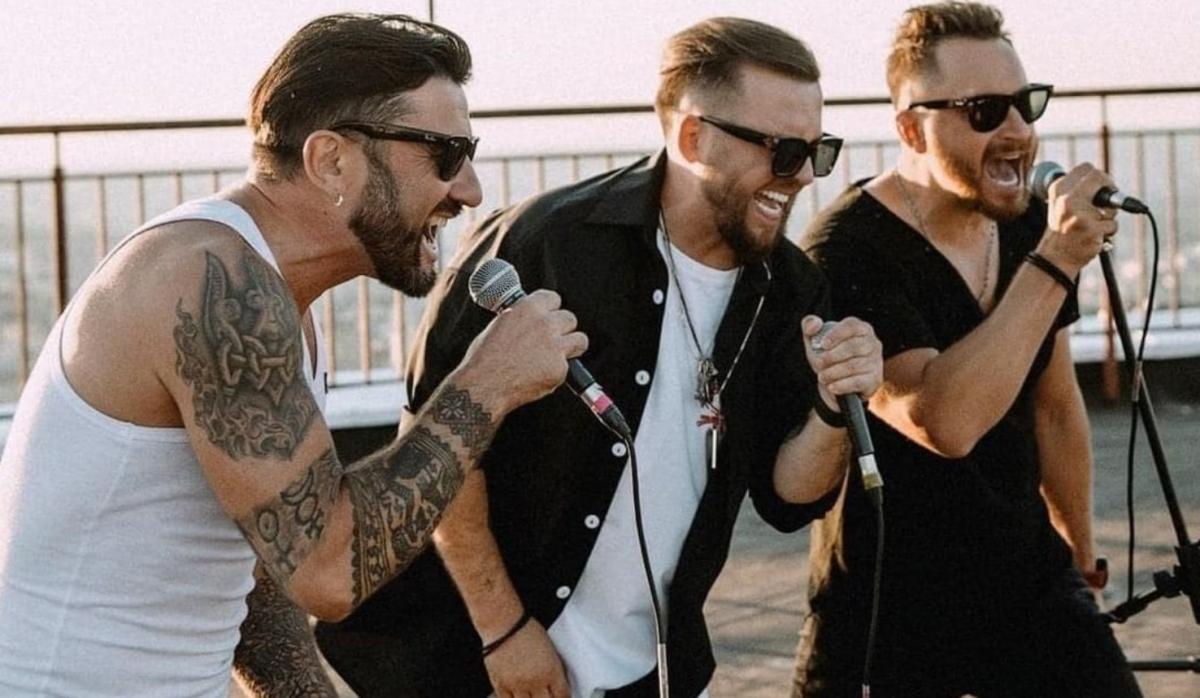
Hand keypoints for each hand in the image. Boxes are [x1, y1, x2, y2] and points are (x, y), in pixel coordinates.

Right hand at [461, 289, 588, 413]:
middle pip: (569, 318)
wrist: (484, 386)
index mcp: (528, 309)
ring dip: (572, 346)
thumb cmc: (484, 359)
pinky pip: (568, 367)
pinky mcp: (560, 368)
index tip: (549, 315)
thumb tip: (527, 319)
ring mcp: (555, 346)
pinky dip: (557, 372)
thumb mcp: (498, 326)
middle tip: (553, 339)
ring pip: (580, 340)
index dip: (551, 309)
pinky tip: (540, 376)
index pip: (553, 298)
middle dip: (563, 328)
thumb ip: (518, 318)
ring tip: (557, 355)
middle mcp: (545, 324)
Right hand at [483, 617, 569, 697]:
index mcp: (552, 671)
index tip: (561, 697)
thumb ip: (555, 669)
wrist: (503, 622)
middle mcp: (536, 681)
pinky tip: (518, 696)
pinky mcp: (501, 685)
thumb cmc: (526, 629)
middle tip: (546, 695)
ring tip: (532, 695)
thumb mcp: (550, 649)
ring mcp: (518, 685)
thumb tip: (557, 683)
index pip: (563, 696)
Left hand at [801, 315, 882, 410]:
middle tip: (818, 363)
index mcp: (861, 328)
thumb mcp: (816, 339)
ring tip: (822, 377)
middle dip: (832, 356)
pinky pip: (858, 382)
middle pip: (854, 347)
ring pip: (854, 366)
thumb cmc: (828, 355)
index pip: (852, 326)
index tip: (823, 344)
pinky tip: (831, 387)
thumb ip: (809, 325)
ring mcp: (876, 362)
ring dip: (834, 372)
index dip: (836, 334)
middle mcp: (872, 343)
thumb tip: (815, 324)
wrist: (837, 381)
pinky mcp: (874, 379)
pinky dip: (843, 385)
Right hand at [1040, 162, 1119, 273]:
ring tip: (1094, 225)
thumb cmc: (1063, 229)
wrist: (1054, 258)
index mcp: (1058, 189)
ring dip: (1109, 216)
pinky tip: (1094, 236)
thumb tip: (1108, 181)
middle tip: (1106, 203)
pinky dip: (1108, 231)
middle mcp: (1066, 199)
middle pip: (1101, 178)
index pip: (1087, 168)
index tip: (1101, 188)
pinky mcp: (1091, 229)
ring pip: (1112, 204)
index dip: (1099, 177)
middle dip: (1110, 189)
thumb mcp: (1062, 203)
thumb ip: (1080, 189)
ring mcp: (1079, 214)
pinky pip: (1113, 224)